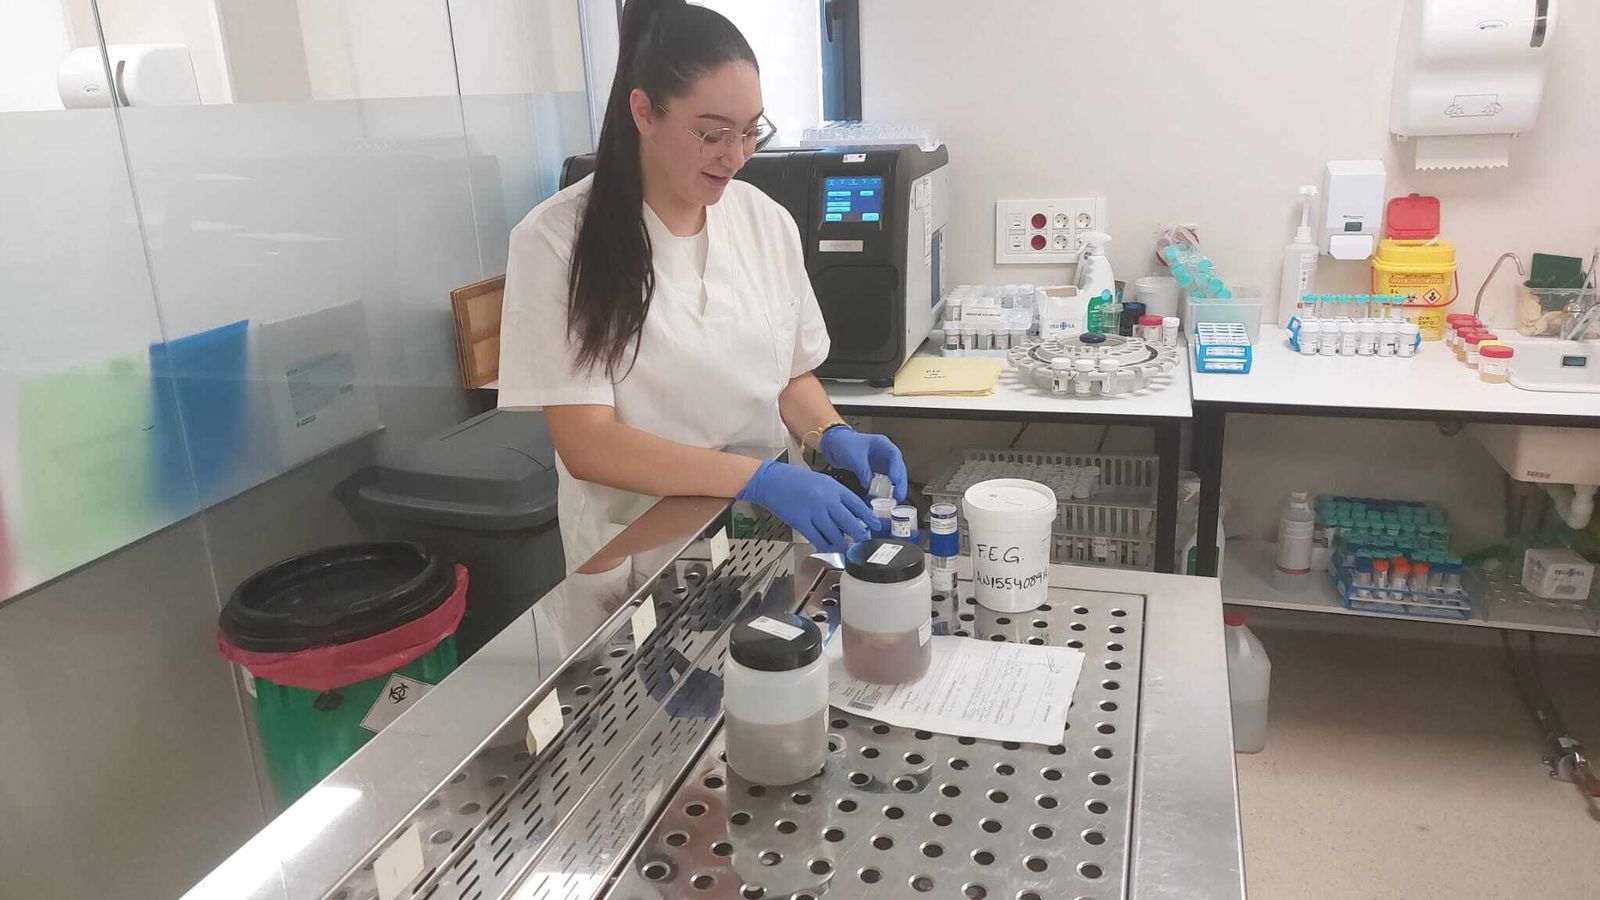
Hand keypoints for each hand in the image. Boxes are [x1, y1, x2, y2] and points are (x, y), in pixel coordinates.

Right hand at [737, 460, 873, 552]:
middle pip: (849, 521)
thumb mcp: (822, 482)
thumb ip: (836, 496)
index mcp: (833, 488)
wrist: (772, 481)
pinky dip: (825, 546)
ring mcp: (814, 512)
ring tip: (846, 549)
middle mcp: (826, 500)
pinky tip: (828, 548)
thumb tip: (850, 514)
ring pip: (834, 534)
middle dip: (859, 534)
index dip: (868, 517)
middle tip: (864, 541)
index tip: (876, 526)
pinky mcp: (801, 522)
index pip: (857, 504)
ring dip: (842, 544)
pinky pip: (818, 539)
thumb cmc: (796, 480)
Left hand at [818, 427, 907, 500]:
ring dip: (894, 489)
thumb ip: (863, 470)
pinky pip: (884, 482)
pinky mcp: (878, 472)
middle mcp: (886, 454)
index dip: (896, 468)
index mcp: (882, 444)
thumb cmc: (845, 444)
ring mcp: (883, 463)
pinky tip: (882, 500)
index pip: (894, 455)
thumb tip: (870, 486)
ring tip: (894, 501)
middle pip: (898, 468)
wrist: (836, 445)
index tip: (895, 480)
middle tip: (899, 496)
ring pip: (894, 477)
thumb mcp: (853, 456)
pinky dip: (883, 491)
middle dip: (900, 483)